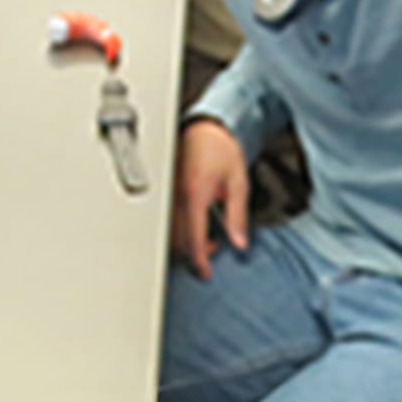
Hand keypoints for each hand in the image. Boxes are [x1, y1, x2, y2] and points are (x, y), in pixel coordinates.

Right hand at [172, 119, 252, 280]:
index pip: (193, 237)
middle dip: (192, 255)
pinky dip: (178, 230)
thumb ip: (237, 216)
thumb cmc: (221, 150)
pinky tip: (194, 226)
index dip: (200, 261)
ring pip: (168, 231)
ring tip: (207, 241)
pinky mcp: (163, 189)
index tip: (206, 274)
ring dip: (185, 243)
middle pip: (176, 239)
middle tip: (211, 257)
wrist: (204, 127)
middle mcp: (176, 194)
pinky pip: (165, 219)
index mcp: (195, 193)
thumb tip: (238, 243)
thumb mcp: (238, 183)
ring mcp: (166, 192)